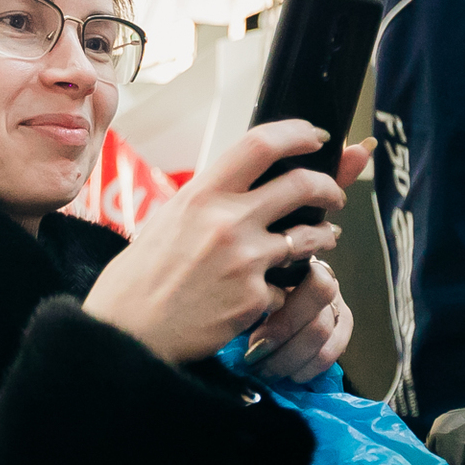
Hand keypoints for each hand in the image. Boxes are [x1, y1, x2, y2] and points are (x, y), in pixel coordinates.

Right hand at [82, 121, 370, 366]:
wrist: (129, 331)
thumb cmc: (143, 275)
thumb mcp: (170, 218)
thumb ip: (212, 198)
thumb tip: (250, 179)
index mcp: (202, 194)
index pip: (261, 144)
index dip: (297, 134)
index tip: (316, 137)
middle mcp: (227, 222)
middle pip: (302, 184)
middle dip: (330, 186)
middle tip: (334, 194)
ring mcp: (245, 261)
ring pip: (310, 236)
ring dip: (325, 235)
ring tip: (323, 238)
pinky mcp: (255, 299)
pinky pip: (288, 286)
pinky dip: (285, 288)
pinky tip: (271, 291)